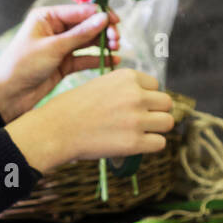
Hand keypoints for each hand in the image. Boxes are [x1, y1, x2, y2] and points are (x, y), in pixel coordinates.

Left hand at [0, 3, 120, 122]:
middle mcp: (55, 29)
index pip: (79, 11)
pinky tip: (113, 61)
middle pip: (86, 25)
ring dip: (102, 44)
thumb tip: (104, 18)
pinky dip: (98, 59)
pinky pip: (85, 58)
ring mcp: (60, 47)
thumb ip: (80, 34)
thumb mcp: (53, 48)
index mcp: (47, 17)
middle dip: (103, 30)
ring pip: (88, 41)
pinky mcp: (64, 64)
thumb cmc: (23, 65)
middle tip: (116, 40)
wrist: (8, 95)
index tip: (116, 22)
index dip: (99, 15)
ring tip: (116, 48)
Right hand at [8, 67, 173, 173]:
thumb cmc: (71, 108)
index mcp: (127, 77)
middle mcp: (135, 95)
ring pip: (167, 123)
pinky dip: (150, 146)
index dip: (146, 97)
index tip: (133, 106)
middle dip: (156, 112)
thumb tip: (145, 100)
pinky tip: (135, 145)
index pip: (155, 86)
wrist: (54, 130)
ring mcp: (136, 119)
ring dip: (156, 129)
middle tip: (141, 121)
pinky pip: (159, 143)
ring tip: (140, 133)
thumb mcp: (99, 85)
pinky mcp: (134, 142)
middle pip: (166, 103)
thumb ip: (123, 89)